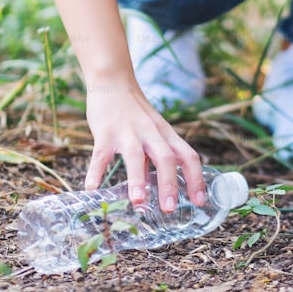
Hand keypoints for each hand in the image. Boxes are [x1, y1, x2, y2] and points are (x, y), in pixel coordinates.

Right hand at [83, 80, 204, 212]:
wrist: (114, 81)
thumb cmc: (135, 113)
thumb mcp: (153, 132)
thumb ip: (155, 158)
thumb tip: (158, 189)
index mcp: (166, 135)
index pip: (189, 156)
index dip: (196, 179)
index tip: (200, 202)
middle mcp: (151, 133)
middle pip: (166, 158)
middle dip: (169, 184)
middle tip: (169, 209)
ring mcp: (128, 132)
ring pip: (135, 156)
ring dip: (137, 180)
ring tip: (138, 203)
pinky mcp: (105, 131)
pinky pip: (101, 153)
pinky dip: (96, 171)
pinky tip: (92, 188)